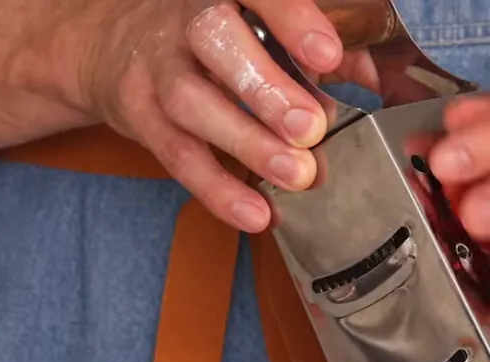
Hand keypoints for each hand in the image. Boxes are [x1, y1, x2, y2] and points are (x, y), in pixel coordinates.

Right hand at [73, 0, 378, 231]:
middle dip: (265, 87)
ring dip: (247, 141)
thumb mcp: (266, 28)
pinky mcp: (139, 115)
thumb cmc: (221, 36)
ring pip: (191, 100)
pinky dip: (218, 189)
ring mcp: (156, 66)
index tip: (328, 54)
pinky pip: (176, 155)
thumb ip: (321, 52)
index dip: (291, 19)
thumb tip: (374, 81)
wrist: (114, 42)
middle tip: (310, 127)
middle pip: (215, 39)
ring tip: (295, 174)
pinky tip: (256, 213)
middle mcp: (184, 18)